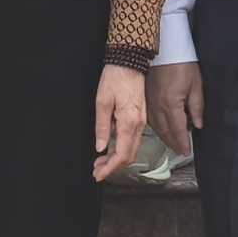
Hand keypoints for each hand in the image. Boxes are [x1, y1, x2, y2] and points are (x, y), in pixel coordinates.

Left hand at [90, 63, 148, 181]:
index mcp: (129, 122)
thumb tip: (101, 147)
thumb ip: (102, 127)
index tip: (99, 175)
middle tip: (96, 170)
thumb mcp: (102, 101)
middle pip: (129, 156)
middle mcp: (138, 125)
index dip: (111, 168)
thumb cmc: (115, 78)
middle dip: (113, 167)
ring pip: (131, 149)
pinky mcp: (140, 118)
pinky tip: (109, 147)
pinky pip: (132, 139)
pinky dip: (121, 148)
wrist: (130, 61)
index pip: (122, 154)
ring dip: (116, 159)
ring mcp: (141, 122)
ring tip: (100, 162)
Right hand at [147, 58, 203, 150]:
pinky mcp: (145, 97)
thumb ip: (196, 107)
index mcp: (171, 104)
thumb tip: (197, 124)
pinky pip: (149, 118)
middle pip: (165, 132)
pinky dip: (156, 127)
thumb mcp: (196, 85)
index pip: (178, 131)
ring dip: (164, 137)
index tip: (186, 152)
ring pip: (156, 127)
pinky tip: (161, 128)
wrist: (166, 47)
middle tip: (180, 151)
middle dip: (173, 144)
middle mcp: (157, 106)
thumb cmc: (181, 62)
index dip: (182, 143)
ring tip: (172, 143)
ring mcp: (149, 102)